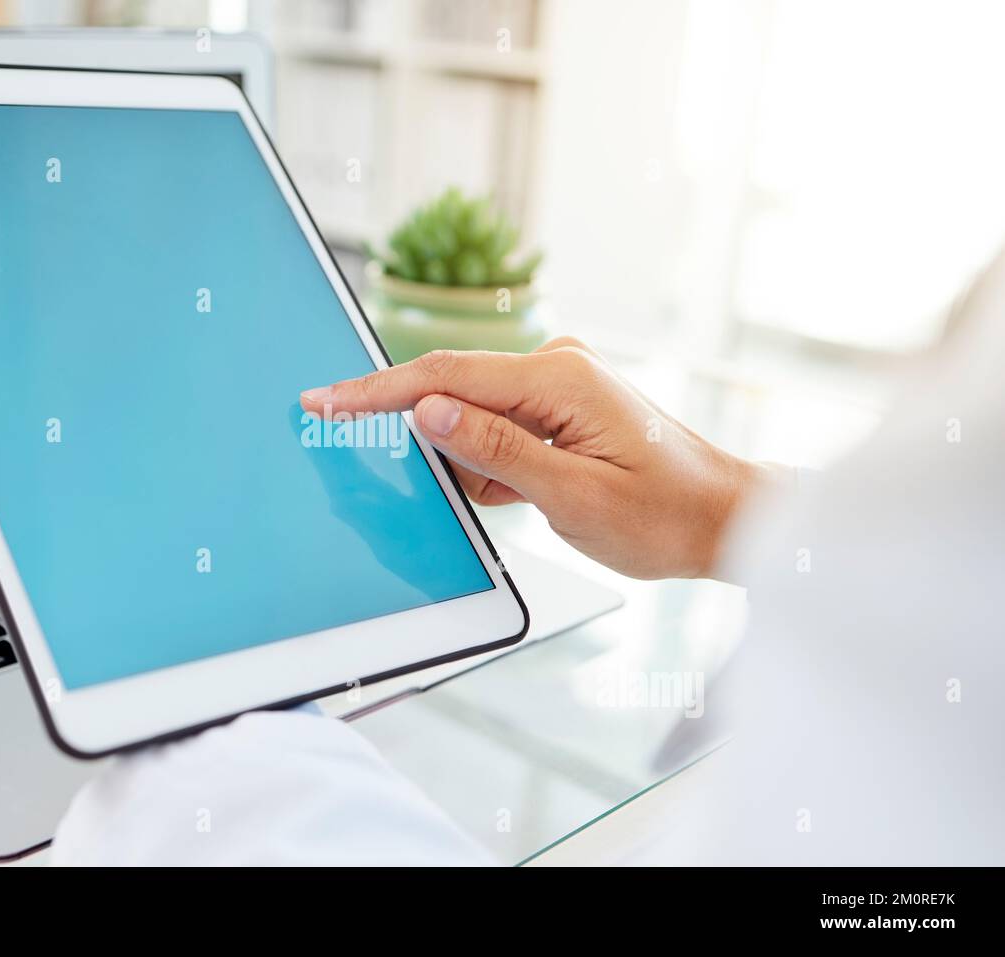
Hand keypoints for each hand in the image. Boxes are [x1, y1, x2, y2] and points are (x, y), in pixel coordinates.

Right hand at [300, 338, 784, 580]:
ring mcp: (558, 385)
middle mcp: (556, 368)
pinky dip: (484, 462)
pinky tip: (510, 489)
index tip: (323, 399)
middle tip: (378, 449)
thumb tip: (427, 412)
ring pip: (471, 413)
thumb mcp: (573, 496)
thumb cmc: (665, 515)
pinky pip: (497, 427)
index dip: (376, 390)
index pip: (445, 376)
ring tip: (502, 494)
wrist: (726, 519)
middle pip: (452, 388)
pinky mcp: (560, 408)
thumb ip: (496, 450)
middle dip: (411, 426)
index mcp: (559, 379)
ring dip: (459, 457)